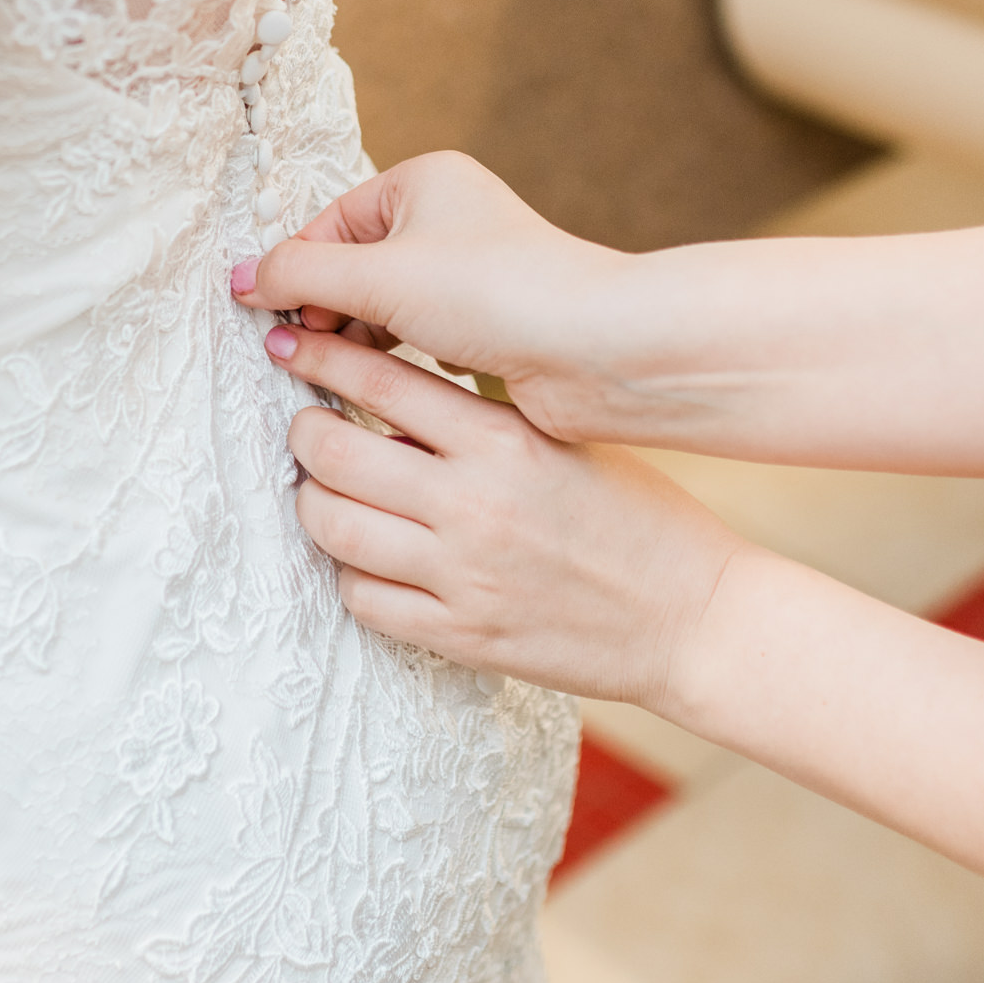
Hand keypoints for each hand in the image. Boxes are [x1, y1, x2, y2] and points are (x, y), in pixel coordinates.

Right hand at [232, 151, 638, 442]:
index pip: (331, 223)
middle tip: (297, 346)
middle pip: (354, 263)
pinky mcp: (487, 317)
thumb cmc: (495, 292)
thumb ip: (299, 273)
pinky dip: (399, 353)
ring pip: (385, 302)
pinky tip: (397, 378)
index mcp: (424, 180)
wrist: (591, 346)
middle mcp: (448, 216)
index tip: (268, 317)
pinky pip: (419, 331)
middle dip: (324, 305)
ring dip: (357, 334)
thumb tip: (241, 278)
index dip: (296, 270)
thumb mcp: (378, 276)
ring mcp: (469, 268)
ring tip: (336, 368)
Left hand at [265, 318, 739, 707]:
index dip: (321, 358)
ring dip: (316, 502)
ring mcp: (462, 577)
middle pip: (334, 454)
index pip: (381, 381)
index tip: (291, 346)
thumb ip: (481, 416)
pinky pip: (362, 599)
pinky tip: (366, 557)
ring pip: (333, 527)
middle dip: (305, 433)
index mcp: (503, 441)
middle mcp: (473, 505)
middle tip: (308, 426)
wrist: (692, 619)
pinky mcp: (461, 637)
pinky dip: (350, 573)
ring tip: (325, 490)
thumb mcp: (563, 439)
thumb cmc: (636, 515)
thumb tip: (391, 388)